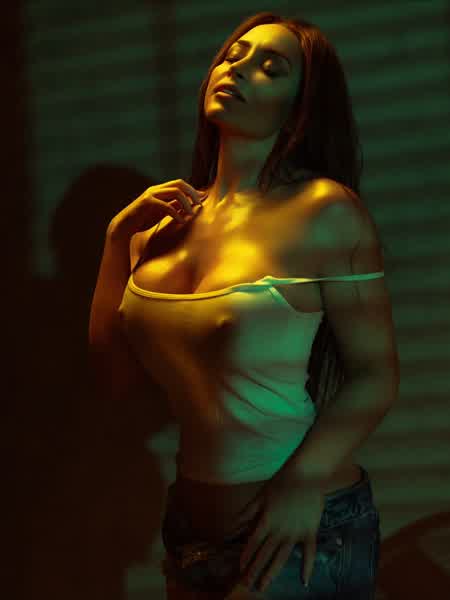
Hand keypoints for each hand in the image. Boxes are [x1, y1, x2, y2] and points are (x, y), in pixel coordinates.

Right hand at [107, 178, 206, 238]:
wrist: (124, 226)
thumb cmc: (143, 219)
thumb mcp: (162, 212)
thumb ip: (175, 206)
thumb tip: (191, 204)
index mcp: (160, 190)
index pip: (180, 184)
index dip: (193, 190)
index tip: (203, 199)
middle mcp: (156, 189)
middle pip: (180, 183)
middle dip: (192, 193)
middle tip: (199, 205)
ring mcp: (151, 194)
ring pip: (175, 191)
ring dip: (186, 203)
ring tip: (191, 214)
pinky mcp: (147, 203)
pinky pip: (166, 205)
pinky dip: (176, 213)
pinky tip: (181, 221)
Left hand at [236, 466, 325, 591]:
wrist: (307, 474)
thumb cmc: (281, 482)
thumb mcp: (261, 496)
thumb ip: (247, 513)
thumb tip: (232, 527)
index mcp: (266, 520)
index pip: (253, 543)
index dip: (246, 556)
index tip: (240, 569)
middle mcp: (280, 530)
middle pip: (265, 554)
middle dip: (255, 570)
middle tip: (248, 585)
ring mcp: (296, 533)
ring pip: (282, 558)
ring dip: (272, 573)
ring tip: (264, 586)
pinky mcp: (310, 532)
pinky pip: (309, 553)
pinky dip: (307, 567)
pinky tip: (304, 581)